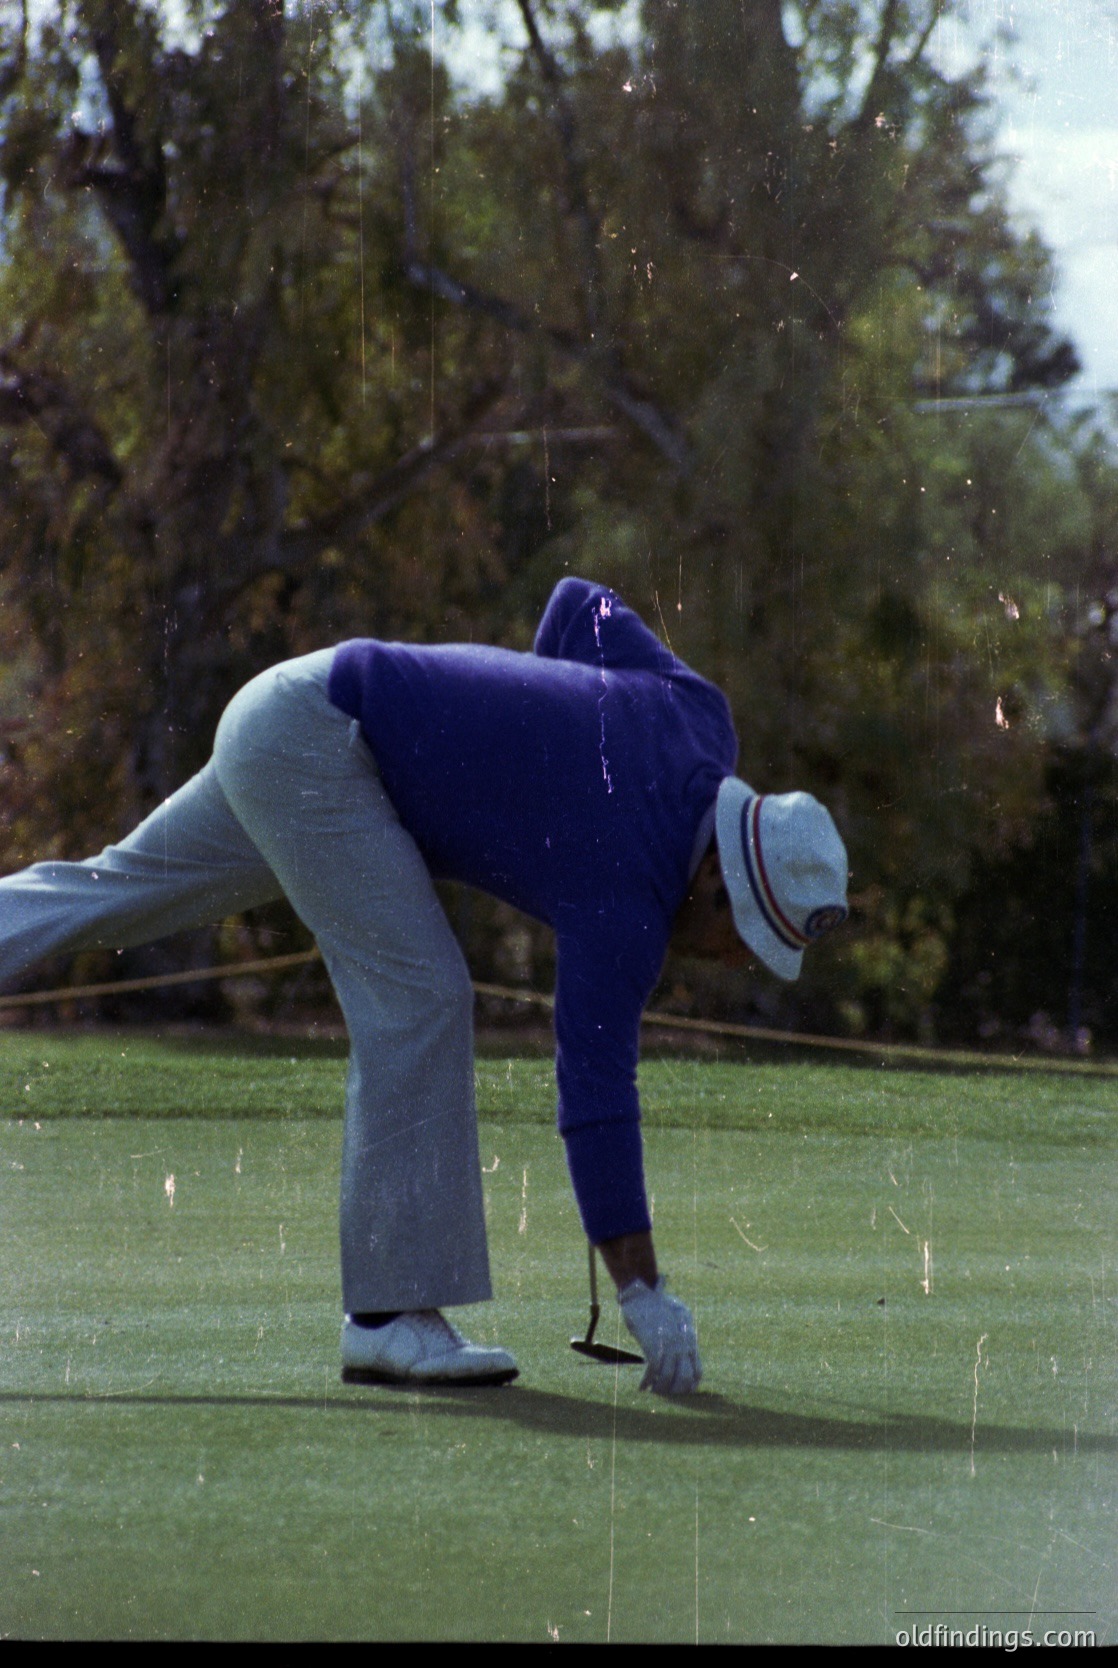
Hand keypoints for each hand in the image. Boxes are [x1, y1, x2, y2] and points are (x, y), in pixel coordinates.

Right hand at [618, 1277, 701, 1395]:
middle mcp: (682, 1344)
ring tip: (652, 1390)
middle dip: (674, 1391)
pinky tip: (642, 1387)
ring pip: (667, 1378)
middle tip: (664, 1392)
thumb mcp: (679, 1319)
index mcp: (690, 1340)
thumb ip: (684, 1336)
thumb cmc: (658, 1307)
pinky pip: (652, 1371)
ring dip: (659, 1389)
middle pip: (684, 1379)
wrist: (642, 1295)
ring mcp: (668, 1345)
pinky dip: (646, 1382)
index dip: (689, 1386)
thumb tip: (685, 1354)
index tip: (678, 1391)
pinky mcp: (653, 1344)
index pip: (697, 1372)